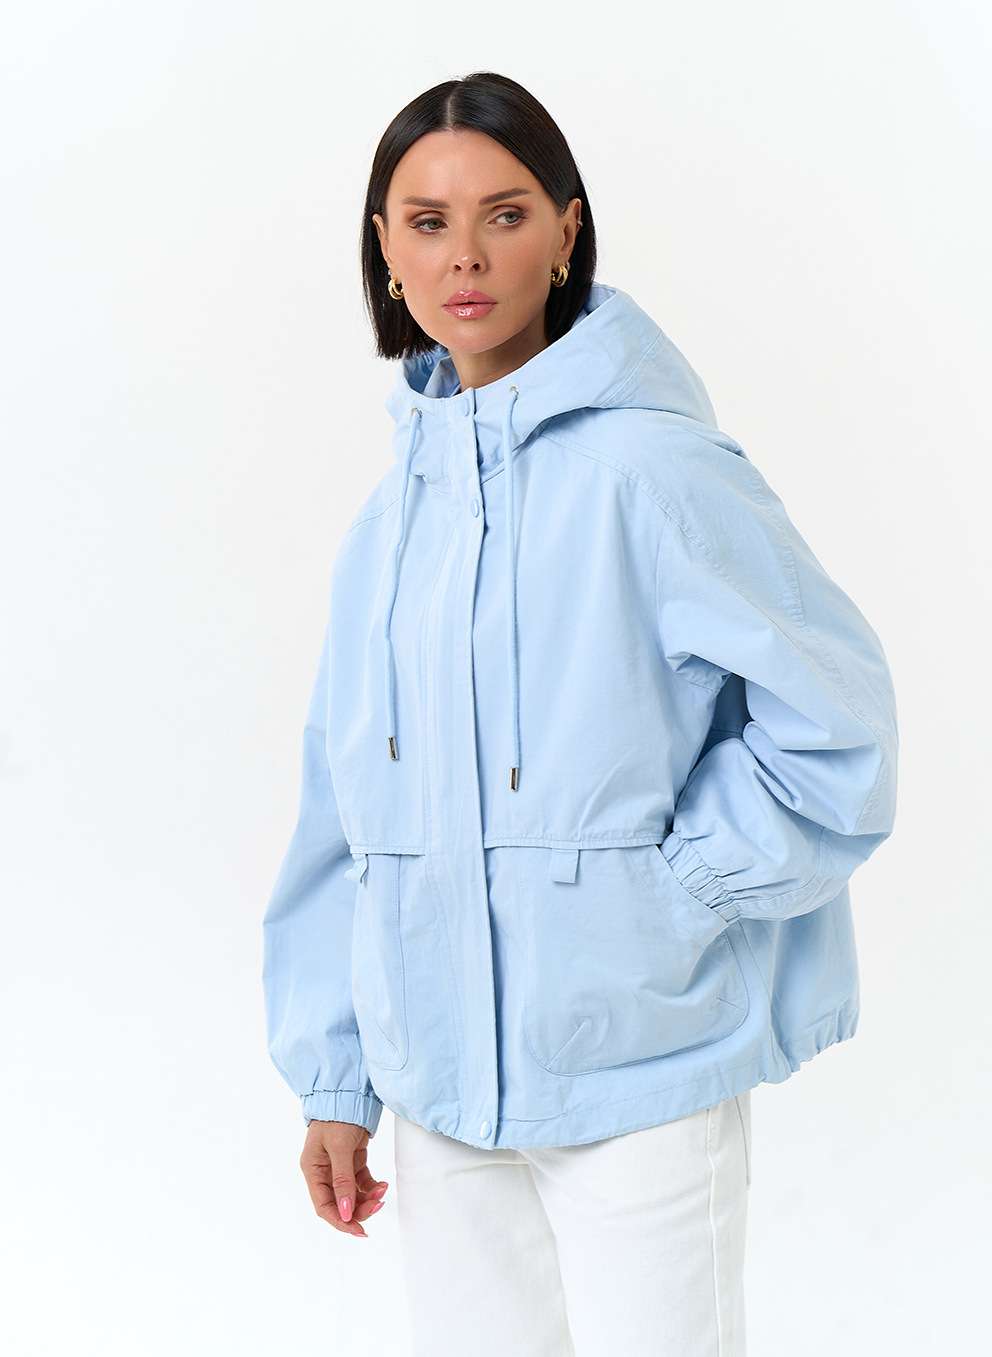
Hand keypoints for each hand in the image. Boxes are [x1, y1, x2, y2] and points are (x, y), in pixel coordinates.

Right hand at [300, 1119, 388, 1237]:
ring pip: (352, 1195)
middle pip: (339, 1203)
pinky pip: (362, 1182)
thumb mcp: (339, 1148)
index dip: (340, 1221)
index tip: (358, 1230)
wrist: (349, 1094)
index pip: (323, 1206)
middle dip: (358, 1210)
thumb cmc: (337, 1117)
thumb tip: (345, 1211)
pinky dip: (372, 1187)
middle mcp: (323, 1171)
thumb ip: (342, 1180)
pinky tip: (382, 1185)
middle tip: (377, 1207)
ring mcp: (338, 1167)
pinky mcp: (352, 1160)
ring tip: (382, 1192)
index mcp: (313, 1170)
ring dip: (368, 1198)